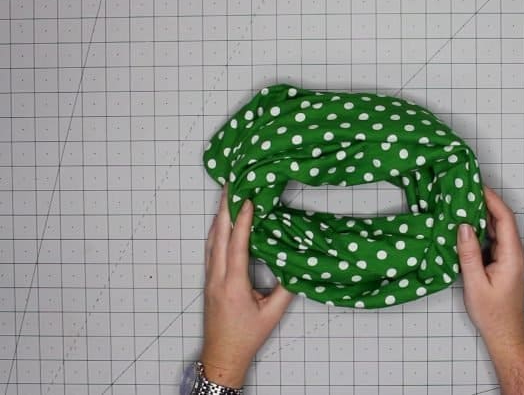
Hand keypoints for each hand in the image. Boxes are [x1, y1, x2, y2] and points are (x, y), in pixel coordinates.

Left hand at [201, 188, 293, 387]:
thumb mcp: (272, 314)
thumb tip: (297, 265)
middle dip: (224, 208)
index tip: (248, 199)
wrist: (222, 356)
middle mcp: (217, 278)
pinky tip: (221, 223)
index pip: (237, 245)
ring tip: (226, 196)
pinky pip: (211, 249)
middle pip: (218, 236)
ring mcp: (209, 279)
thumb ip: (286, 288)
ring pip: (211, 241)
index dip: (243, 220)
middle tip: (230, 185)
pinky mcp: (209, 281)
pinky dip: (216, 231)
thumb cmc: (246, 337)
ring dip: (219, 217)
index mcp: (232, 285)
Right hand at [456, 186, 523, 348]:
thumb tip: (463, 227)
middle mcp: (515, 253)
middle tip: (465, 190)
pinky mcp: (504, 263)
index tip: (476, 186)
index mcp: (512, 255)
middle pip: (502, 220)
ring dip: (482, 216)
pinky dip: (481, 230)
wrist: (505, 334)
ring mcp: (510, 258)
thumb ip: (469, 254)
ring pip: (497, 229)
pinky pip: (493, 240)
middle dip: (485, 203)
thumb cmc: (493, 313)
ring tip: (462, 204)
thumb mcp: (475, 283)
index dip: (491, 199)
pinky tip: (466, 227)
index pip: (505, 218)